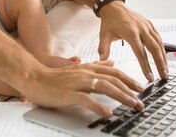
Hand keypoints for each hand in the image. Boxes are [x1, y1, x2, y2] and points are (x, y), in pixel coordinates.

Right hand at [22, 61, 144, 117]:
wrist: (33, 78)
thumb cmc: (54, 77)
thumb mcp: (78, 69)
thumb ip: (96, 66)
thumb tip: (112, 62)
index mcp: (88, 67)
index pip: (114, 72)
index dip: (129, 79)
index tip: (140, 88)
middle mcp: (86, 73)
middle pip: (113, 79)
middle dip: (130, 90)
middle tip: (141, 101)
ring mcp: (78, 83)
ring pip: (105, 87)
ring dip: (121, 97)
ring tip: (132, 105)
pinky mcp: (69, 93)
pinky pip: (87, 100)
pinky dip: (99, 107)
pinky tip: (108, 114)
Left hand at [97, 1, 167, 81]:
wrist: (114, 6)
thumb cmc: (109, 21)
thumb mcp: (104, 35)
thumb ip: (103, 49)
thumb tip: (102, 62)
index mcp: (130, 32)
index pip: (140, 53)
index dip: (146, 66)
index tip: (149, 77)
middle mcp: (141, 29)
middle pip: (154, 48)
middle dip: (160, 63)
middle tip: (164, 76)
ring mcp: (147, 26)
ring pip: (159, 43)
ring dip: (164, 57)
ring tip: (166, 69)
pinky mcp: (149, 24)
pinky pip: (158, 37)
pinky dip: (162, 48)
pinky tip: (163, 57)